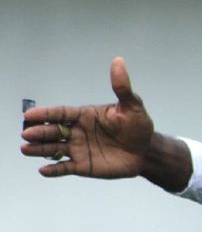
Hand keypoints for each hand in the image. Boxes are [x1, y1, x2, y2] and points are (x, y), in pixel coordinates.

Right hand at [21, 57, 154, 178]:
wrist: (146, 150)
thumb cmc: (138, 126)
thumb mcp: (132, 105)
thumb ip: (122, 86)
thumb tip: (118, 61)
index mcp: (85, 116)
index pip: (62, 113)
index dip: (46, 113)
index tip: (30, 114)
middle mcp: (78, 131)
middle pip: (54, 131)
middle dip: (39, 132)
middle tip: (26, 133)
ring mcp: (79, 149)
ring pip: (54, 149)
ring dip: (40, 149)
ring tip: (26, 148)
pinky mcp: (83, 165)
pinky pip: (65, 168)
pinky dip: (54, 170)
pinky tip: (43, 170)